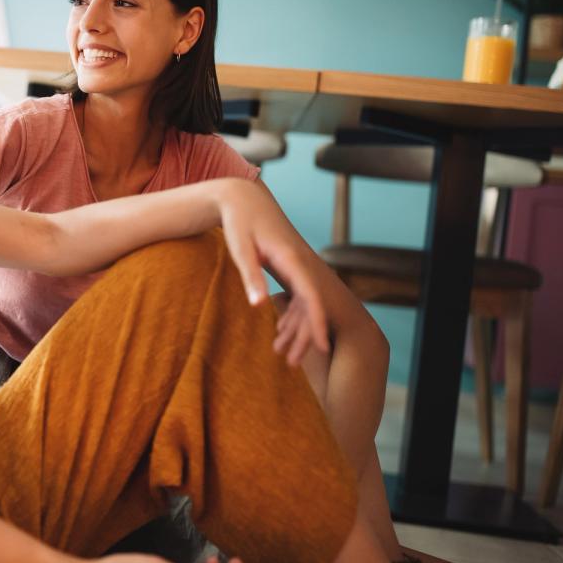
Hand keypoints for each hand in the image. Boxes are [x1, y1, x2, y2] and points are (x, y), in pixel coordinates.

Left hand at [214, 180, 329, 365]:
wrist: (243, 199)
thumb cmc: (239, 223)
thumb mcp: (241, 249)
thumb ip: (251, 277)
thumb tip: (259, 307)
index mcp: (292, 259)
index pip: (311, 296)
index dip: (318, 322)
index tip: (323, 347)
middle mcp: (300, 263)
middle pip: (311, 303)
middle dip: (307, 334)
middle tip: (295, 364)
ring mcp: (297, 264)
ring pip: (305, 301)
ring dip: (298, 328)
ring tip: (286, 356)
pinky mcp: (289, 265)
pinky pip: (298, 294)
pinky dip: (293, 315)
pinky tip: (283, 333)